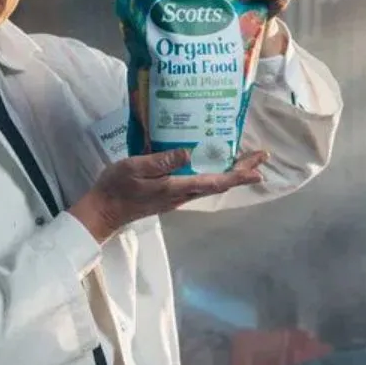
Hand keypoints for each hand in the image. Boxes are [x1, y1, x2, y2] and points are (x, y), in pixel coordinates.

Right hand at [68, 148, 269, 242]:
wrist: (104, 211)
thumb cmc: (116, 187)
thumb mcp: (135, 167)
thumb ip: (162, 160)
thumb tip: (190, 153)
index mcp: (176, 187)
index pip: (214, 181)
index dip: (238, 176)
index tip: (258, 171)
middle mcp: (182, 194)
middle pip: (219, 182)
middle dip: (242, 170)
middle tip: (262, 156)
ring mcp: (177, 196)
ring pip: (211, 183)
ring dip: (231, 171)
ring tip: (246, 159)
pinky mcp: (171, 194)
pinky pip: (200, 183)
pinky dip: (214, 172)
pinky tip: (214, 163)